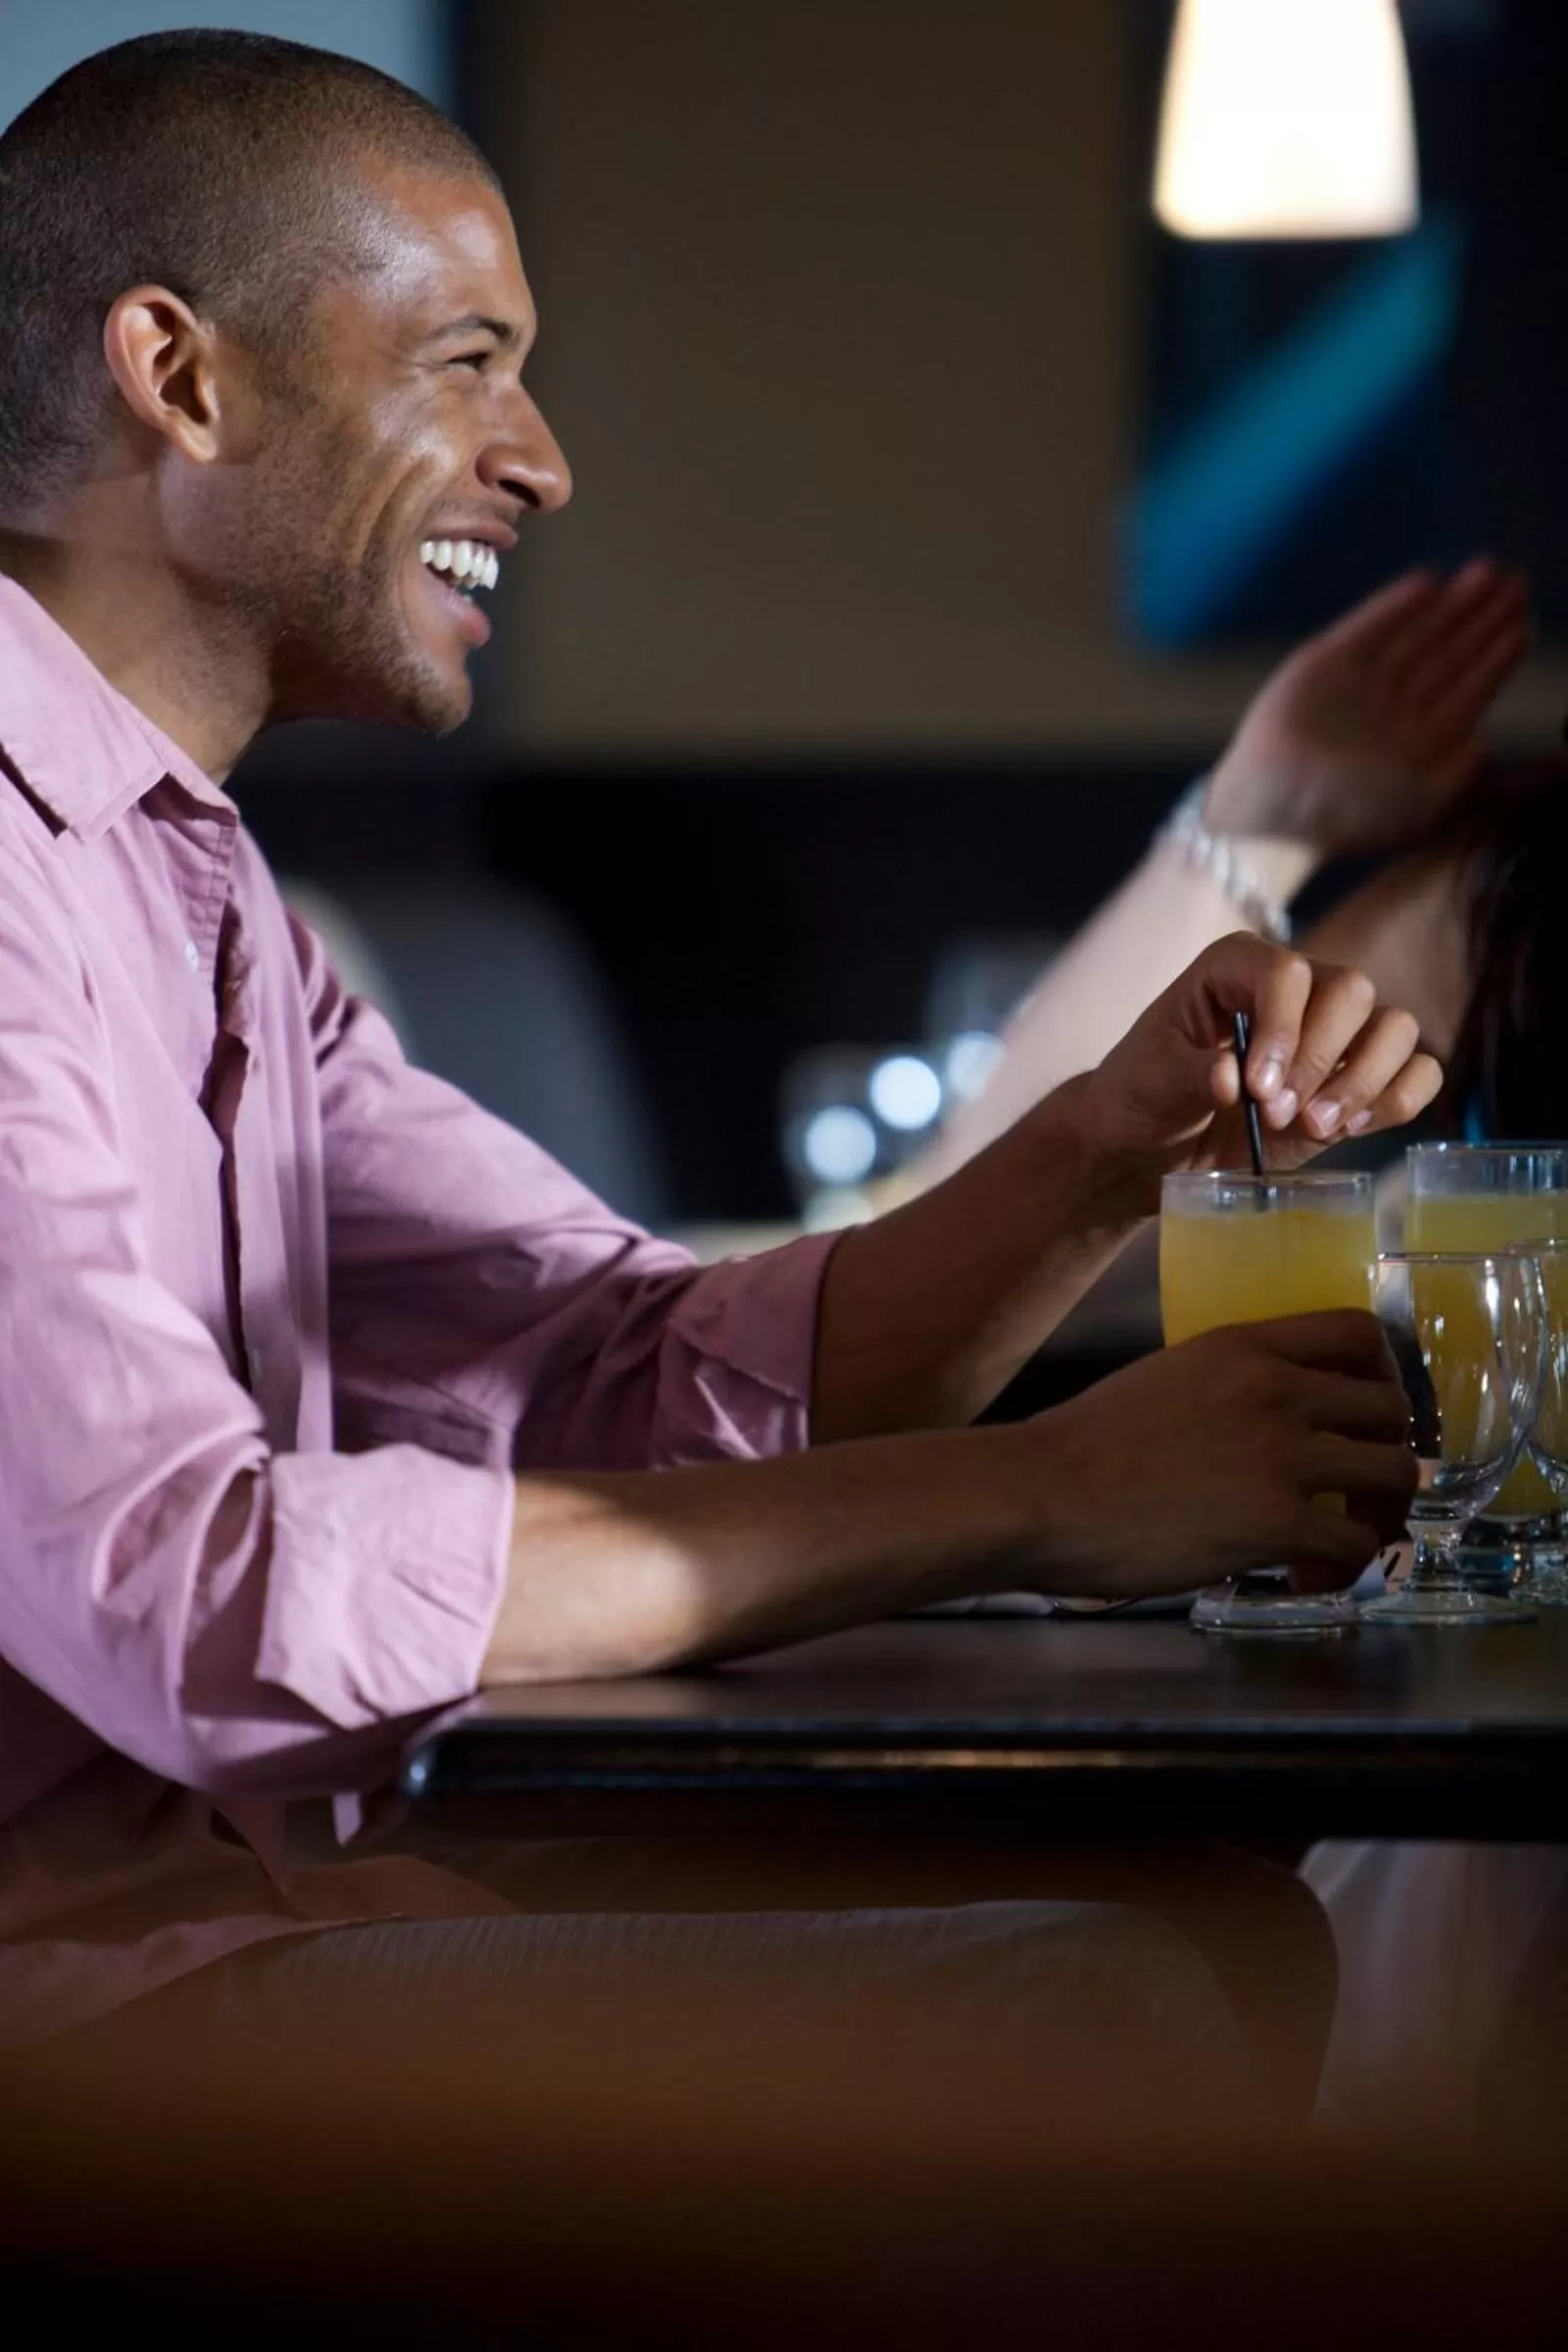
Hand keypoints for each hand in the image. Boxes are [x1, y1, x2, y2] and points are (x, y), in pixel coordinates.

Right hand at [1016, 1313, 1415, 1599]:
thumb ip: (1229, 1389)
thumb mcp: (1168, 1379)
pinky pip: (1355, 1542)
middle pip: (1391, 1410)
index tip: (1365, 1412)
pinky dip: (1345, 1564)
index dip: (1383, 1375)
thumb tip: (1261, 1428)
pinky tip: (1306, 1576)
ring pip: (1394, 1473)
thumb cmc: (1085, 1444)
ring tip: (1344, 1537)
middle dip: (1388, 1453)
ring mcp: (1283, 1456)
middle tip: (1359, 1490)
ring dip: (1380, 1511)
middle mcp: (1277, 1390)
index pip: (1358, 1332)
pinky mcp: (1277, 1521)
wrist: (1045, 1494)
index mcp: (1245, 1347)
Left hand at [1076, 932, 1441, 1200]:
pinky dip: (1395, 1100)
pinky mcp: (1357, 1080)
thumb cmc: (1143, 1097)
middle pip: (1353, 992)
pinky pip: (1417, 1073)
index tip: (1258, 1090)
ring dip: (1362, 1082)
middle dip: (1321, 1059)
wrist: (1153, 1146)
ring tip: (1312, 1127)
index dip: (1284, 1029)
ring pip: (1395, 1028)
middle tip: (1277, 1113)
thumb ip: (1189, 1075)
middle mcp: (1299, 987)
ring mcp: (1335, 1033)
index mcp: (1239, 965)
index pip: (1288, 973)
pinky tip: (1348, 1129)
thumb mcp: (1149, 1082)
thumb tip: (1230, 1077)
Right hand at [1203, 561, 1528, 860]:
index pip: (1469, 687)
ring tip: (1485, 574)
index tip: (1524, 622)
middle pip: (1448, 653)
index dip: (1498, 654)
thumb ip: (1460, 772)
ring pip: (1416, 635)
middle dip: (1482, 619)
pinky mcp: (1322, 664)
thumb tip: (1485, 740)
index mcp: (1421, 740)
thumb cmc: (1348, 818)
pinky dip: (1394, 606)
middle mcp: (1393, 707)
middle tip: (1517, 584)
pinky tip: (1427, 584)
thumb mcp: (1422, 807)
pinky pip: (1366, 627)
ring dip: (1450, 605)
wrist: (1274, 811)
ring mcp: (1359, 683)